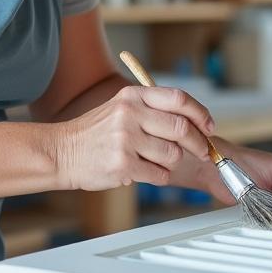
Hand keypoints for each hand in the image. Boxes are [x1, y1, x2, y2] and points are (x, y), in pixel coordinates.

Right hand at [53, 85, 215, 190]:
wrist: (62, 152)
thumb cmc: (95, 133)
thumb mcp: (121, 107)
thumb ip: (152, 110)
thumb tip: (193, 122)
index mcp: (133, 96)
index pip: (179, 99)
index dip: (200, 114)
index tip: (209, 126)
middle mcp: (130, 114)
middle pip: (182, 128)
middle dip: (198, 143)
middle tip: (202, 151)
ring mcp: (126, 140)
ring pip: (173, 154)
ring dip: (173, 162)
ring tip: (157, 161)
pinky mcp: (123, 165)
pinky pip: (159, 174)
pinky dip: (160, 176)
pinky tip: (146, 172)